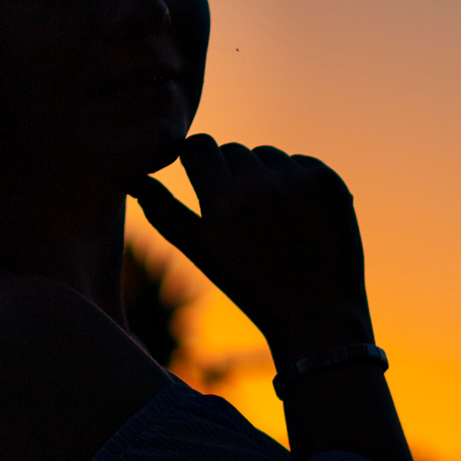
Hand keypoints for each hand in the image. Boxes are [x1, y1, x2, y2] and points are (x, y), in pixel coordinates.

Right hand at [131, 136, 372, 364]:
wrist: (317, 314)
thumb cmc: (251, 285)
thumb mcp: (199, 252)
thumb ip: (161, 210)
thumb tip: (129, 174)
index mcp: (223, 204)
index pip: (200, 146)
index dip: (198, 160)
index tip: (202, 177)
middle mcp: (262, 187)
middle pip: (234, 151)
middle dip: (232, 175)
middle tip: (243, 216)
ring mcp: (301, 183)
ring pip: (268, 155)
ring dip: (265, 177)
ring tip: (273, 221)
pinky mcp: (331, 184)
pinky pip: (303, 163)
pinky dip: (299, 183)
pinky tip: (302, 219)